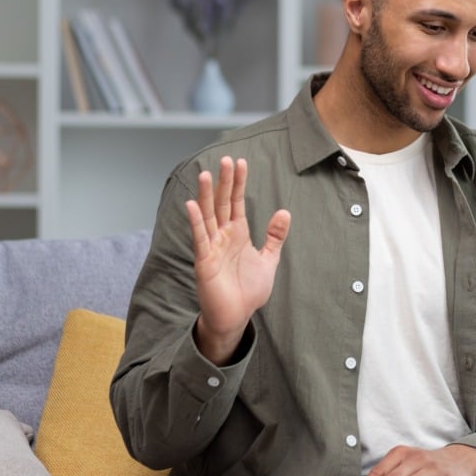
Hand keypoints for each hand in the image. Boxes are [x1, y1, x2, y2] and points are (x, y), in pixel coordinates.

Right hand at [186, 156, 290, 364]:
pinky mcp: (205, 262)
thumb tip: (284, 212)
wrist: (236, 316)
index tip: (241, 162)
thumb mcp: (268, 259)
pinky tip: (191, 205)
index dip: (238, 183)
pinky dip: (196, 222)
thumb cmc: (248, 290)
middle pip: (221, 203)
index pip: (236, 202)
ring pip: (207, 216)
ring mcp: (212, 247)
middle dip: (224, 182)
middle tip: (225, 159)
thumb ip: (275, 236)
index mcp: (238, 234)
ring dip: (205, 195)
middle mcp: (223, 236)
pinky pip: (200, 239)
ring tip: (205, 174)